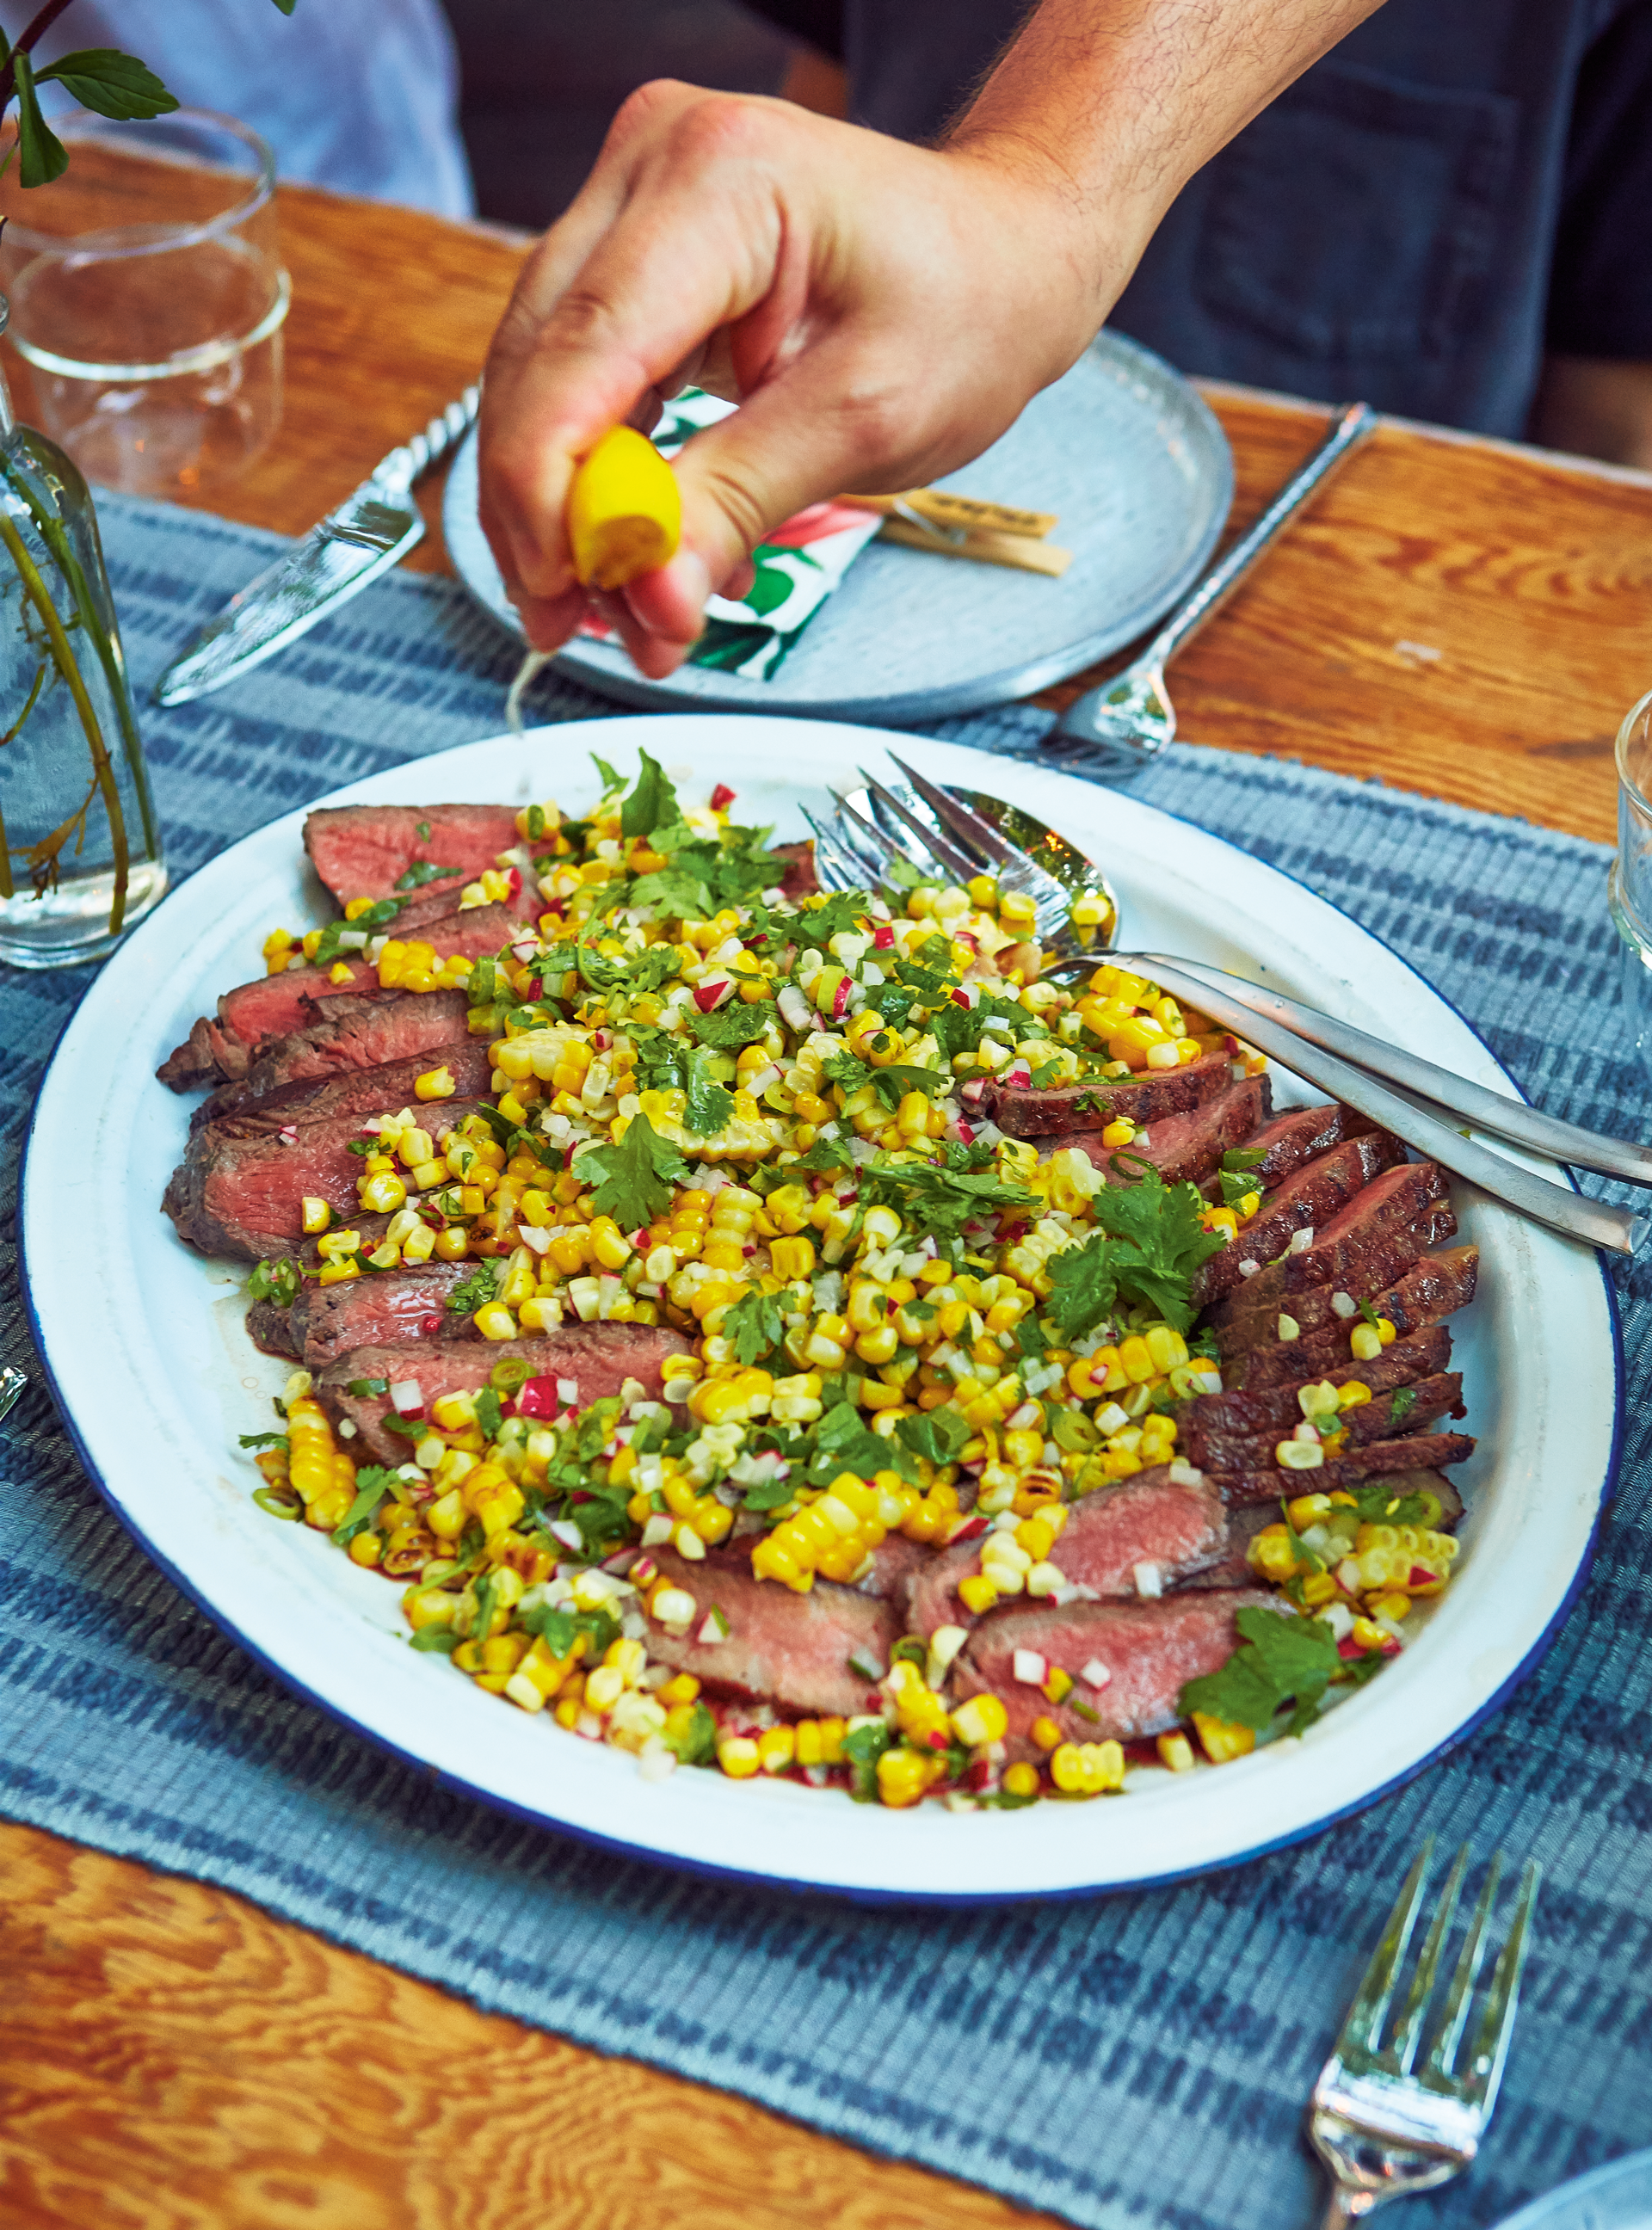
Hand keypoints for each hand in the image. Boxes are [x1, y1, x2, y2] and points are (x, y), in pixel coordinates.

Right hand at [478, 81, 1130, 678]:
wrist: (1008, 251)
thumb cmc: (967, 304)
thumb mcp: (867, 421)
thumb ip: (741, 504)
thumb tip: (651, 599)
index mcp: (723, 180)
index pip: (587, 345)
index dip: (548, 480)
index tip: (560, 586)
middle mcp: (655, 162)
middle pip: (541, 360)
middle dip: (546, 509)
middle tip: (570, 620)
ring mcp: (634, 199)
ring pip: (543, 374)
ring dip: (567, 503)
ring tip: (618, 604)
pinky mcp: (633, 249)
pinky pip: (582, 374)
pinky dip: (604, 471)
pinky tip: (651, 545)